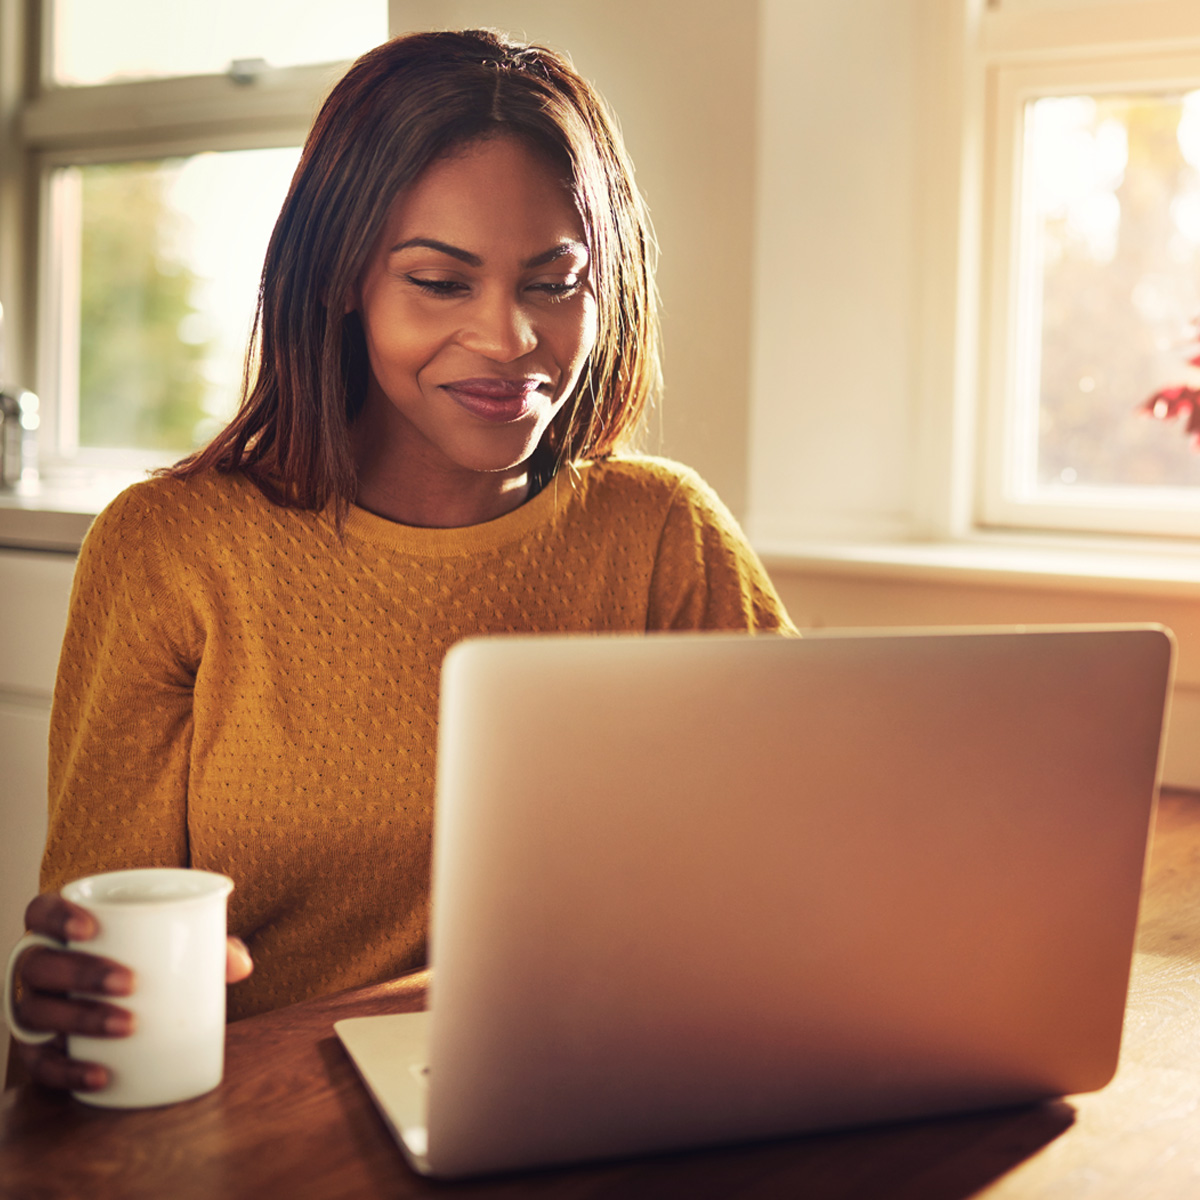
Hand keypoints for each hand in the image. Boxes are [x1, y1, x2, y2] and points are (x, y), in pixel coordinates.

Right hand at [10, 892, 253, 1091]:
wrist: (124, 1006)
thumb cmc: (148, 962)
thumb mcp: (175, 947)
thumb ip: (209, 946)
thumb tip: (242, 965)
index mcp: (64, 929)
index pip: (41, 910)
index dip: (56, 916)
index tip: (91, 928)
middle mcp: (38, 967)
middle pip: (39, 964)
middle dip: (81, 972)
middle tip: (130, 983)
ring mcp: (33, 1008)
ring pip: (36, 1012)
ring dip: (80, 1019)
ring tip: (128, 1025)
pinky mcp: (38, 1050)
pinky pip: (40, 1064)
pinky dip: (69, 1070)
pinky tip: (100, 1073)